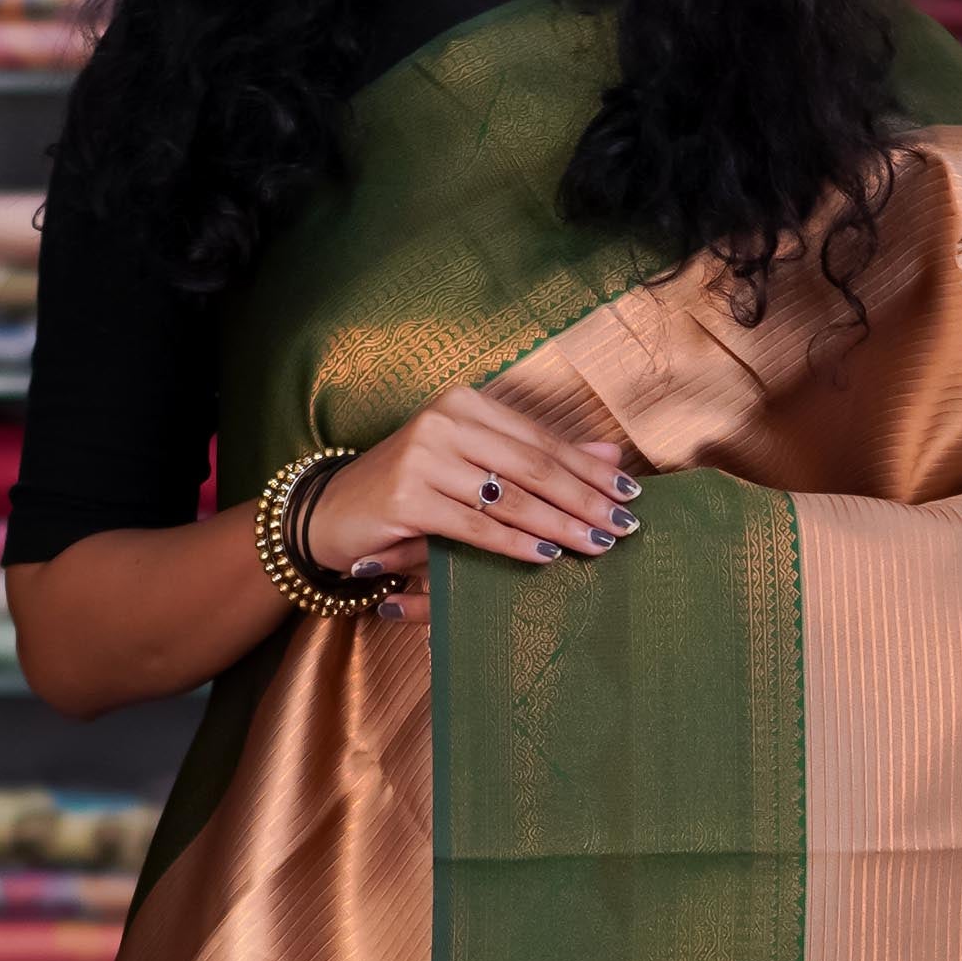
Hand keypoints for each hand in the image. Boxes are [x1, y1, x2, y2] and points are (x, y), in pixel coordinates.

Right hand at [302, 386, 637, 625]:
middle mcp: (444, 421)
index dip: (589, 468)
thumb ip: (538, 457)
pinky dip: (517, 544)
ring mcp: (423, 458)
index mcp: (465, 403)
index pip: (541, 440)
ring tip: (597, 544)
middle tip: (624, 524)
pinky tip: (548, 557)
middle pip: (533, 467)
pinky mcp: (408, 499)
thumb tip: (610, 455)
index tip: (630, 493)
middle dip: (584, 499)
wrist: (331, 512)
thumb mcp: (474, 464)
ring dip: (560, 525)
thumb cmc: (410, 488)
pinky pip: (477, 526)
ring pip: (510, 498)